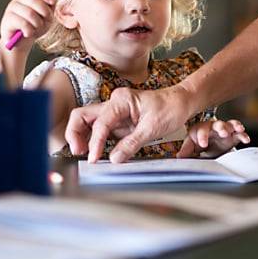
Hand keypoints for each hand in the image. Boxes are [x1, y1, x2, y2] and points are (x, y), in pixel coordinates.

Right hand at [0, 0, 56, 47]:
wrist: (21, 42)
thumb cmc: (35, 27)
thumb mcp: (47, 18)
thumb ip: (50, 8)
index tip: (53, 3)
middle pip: (34, 0)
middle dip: (44, 12)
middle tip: (46, 21)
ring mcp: (12, 8)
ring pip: (29, 13)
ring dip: (38, 24)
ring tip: (36, 29)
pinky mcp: (7, 20)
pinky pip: (23, 23)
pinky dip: (30, 31)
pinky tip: (28, 33)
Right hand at [65, 85, 194, 163]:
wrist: (181, 103)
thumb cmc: (170, 108)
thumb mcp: (152, 128)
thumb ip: (132, 143)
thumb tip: (114, 158)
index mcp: (121, 100)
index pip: (100, 123)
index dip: (95, 142)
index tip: (94, 158)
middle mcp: (114, 103)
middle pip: (82, 116)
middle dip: (76, 134)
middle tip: (78, 152)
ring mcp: (114, 112)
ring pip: (88, 122)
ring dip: (82, 137)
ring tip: (84, 154)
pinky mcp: (118, 122)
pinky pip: (100, 130)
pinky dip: (94, 140)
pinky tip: (95, 152)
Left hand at [177, 119, 249, 157]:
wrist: (209, 144)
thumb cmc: (199, 141)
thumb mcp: (191, 145)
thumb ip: (187, 150)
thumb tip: (180, 156)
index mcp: (201, 129)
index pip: (201, 130)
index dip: (202, 136)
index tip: (203, 144)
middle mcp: (213, 128)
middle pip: (217, 124)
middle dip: (221, 128)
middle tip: (223, 132)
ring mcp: (224, 130)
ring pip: (230, 125)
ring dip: (234, 126)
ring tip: (239, 129)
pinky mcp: (233, 136)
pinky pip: (239, 133)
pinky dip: (243, 135)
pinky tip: (246, 139)